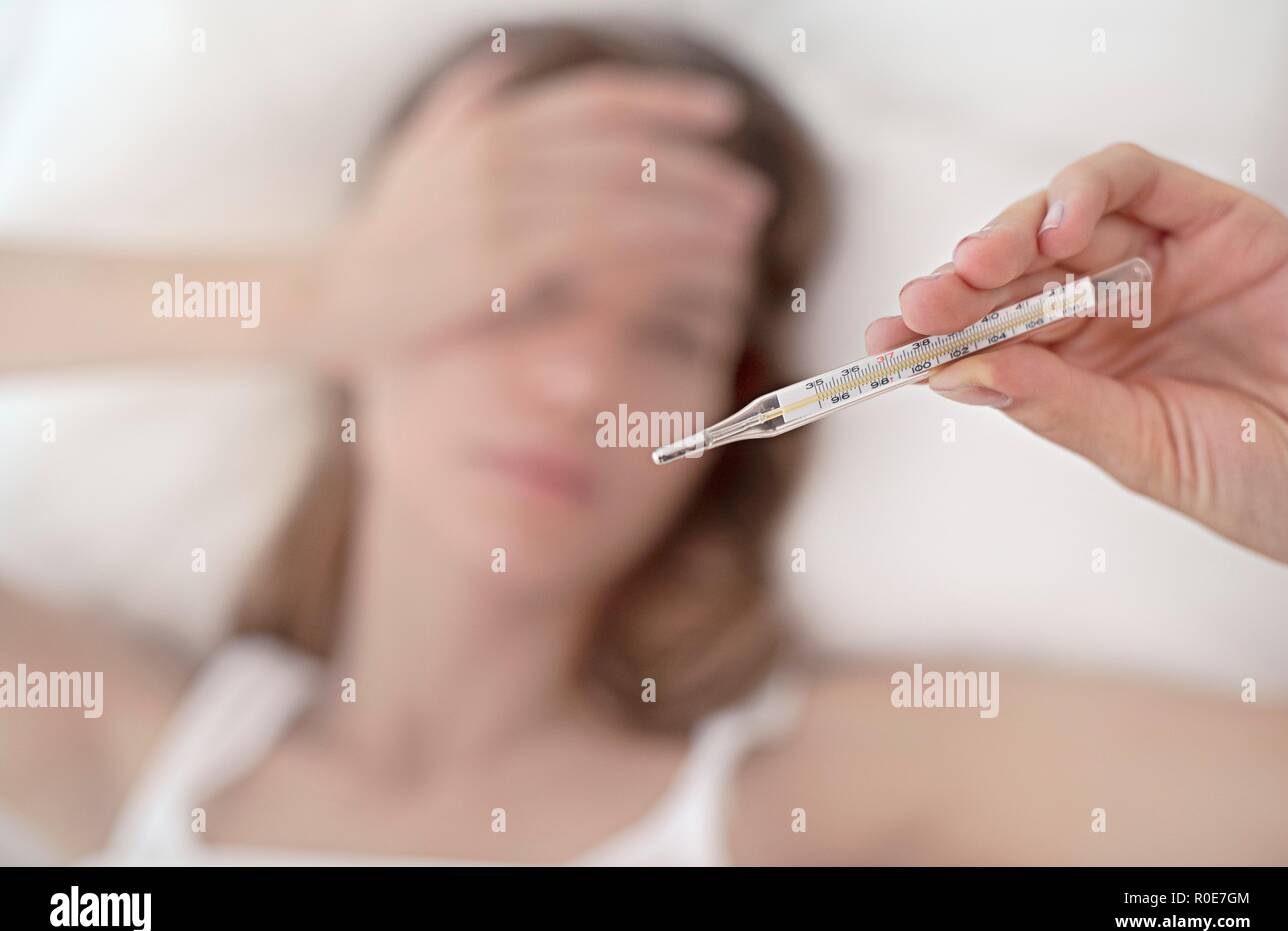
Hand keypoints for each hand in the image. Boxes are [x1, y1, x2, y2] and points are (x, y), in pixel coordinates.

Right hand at [315, 58, 772, 364]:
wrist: (325, 304)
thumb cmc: (381, 241)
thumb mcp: (417, 159)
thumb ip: (462, 108)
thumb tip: (503, 62)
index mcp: (489, 125)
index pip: (598, 99)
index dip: (667, 100)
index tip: (724, 113)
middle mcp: (500, 151)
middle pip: (627, 146)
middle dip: (700, 167)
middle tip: (754, 196)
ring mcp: (500, 202)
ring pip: (625, 192)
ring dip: (694, 208)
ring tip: (744, 231)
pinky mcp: (502, 258)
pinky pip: (604, 242)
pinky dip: (660, 246)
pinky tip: (697, 263)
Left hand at [866, 143, 1287, 563]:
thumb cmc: (1256, 474)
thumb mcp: (1139, 447)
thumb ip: (1055, 404)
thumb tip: (959, 371)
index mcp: (1079, 367)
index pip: (990, 335)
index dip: (934, 337)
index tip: (881, 346)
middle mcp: (1108, 308)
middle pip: (1012, 275)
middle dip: (959, 289)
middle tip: (919, 307)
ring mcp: (1155, 260)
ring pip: (1056, 221)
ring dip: (1006, 237)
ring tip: (974, 269)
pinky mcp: (1212, 219)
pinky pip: (1135, 179)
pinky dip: (1087, 192)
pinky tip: (1058, 231)